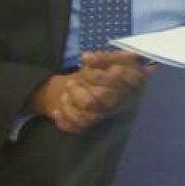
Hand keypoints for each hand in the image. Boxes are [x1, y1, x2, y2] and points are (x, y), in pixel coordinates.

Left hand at [27, 52, 150, 133]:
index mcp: (128, 86)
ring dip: (69, 106)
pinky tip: (57, 111)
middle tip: (70, 83)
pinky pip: (77, 128)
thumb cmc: (117, 70)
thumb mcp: (116, 58)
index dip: (93, 74)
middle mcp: (119, 103)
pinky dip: (64, 122)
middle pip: (95, 102)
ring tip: (65, 95)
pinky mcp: (93, 125)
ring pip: (85, 117)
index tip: (85, 66)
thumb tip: (86, 57)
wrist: (117, 86)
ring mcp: (106, 115)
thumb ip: (103, 57)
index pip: (110, 83)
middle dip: (77, 92)